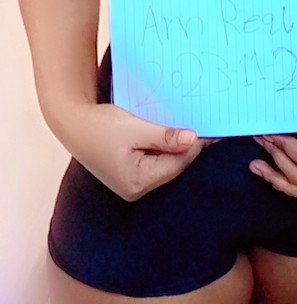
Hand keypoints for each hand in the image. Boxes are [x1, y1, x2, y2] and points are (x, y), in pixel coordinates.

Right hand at [67, 102, 209, 200]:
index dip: (194, 146)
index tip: (209, 129)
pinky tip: (167, 133)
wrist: (72, 122)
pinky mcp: (127, 173)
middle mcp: (135, 188)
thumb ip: (165, 136)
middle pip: (172, 166)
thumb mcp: (136, 129)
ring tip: (186, 126)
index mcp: (137, 182)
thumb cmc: (100, 126)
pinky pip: (153, 161)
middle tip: (202, 125)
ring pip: (163, 164)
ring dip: (174, 146)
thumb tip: (193, 140)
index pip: (177, 164)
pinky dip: (161, 147)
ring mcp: (130, 182)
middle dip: (185, 146)